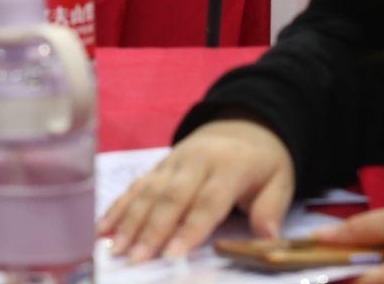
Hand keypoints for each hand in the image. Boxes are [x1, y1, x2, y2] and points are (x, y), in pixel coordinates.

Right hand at [99, 119, 295, 262]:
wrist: (243, 125)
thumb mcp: (279, 180)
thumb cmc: (262, 163)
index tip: (174, 254)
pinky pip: (136, 185)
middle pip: (171, 197)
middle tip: (135, 259)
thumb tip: (267, 238)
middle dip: (151, 229)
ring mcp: (174, 161)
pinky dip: (118, 207)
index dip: (190, 228)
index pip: (207, 201)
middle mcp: (196, 161)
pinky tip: (103, 228)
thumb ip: (271, 209)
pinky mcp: (160, 165)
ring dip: (129, 221)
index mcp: (229, 167)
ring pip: (148, 191)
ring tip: (115, 248)